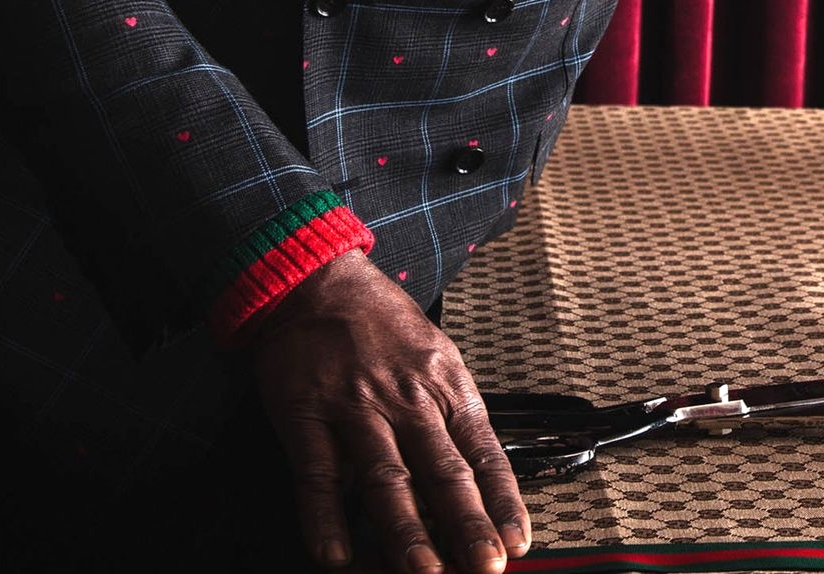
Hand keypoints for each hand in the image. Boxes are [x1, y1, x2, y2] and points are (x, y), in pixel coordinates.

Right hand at [249, 249, 531, 572]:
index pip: (483, 452)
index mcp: (445, 383)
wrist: (316, 279)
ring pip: (387, 478)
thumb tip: (478, 472)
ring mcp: (355, 407)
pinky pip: (318, 474)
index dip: (503, 500)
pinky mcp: (306, 413)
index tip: (517, 541)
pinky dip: (326, 519)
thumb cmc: (379, 320)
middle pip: (443, 472)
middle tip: (484, 567)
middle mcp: (406, 397)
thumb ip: (452, 410)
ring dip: (407, 533)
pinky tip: (337, 554)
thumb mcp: (435, 353)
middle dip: (468, 526)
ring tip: (424, 573)